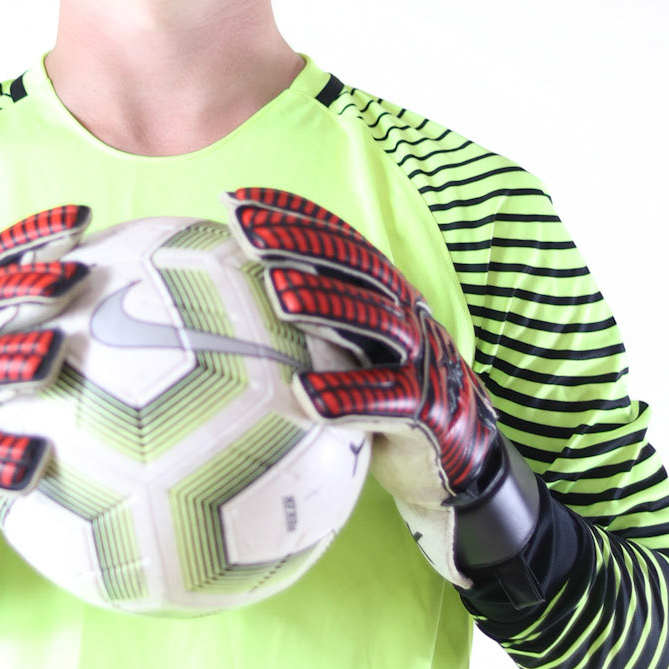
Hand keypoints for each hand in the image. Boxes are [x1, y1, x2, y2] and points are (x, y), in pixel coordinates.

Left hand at [223, 187, 514, 585]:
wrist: (456, 465)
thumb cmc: (382, 406)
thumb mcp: (345, 359)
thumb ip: (302, 333)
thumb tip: (212, 320)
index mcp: (383, 297)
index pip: (338, 245)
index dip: (292, 218)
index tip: (236, 203)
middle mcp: (405, 317)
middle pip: (355, 269)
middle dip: (300, 244)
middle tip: (246, 231)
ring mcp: (420, 361)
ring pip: (374, 324)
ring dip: (324, 305)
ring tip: (275, 294)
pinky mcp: (428, 413)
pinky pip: (388, 402)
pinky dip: (348, 397)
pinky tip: (305, 396)